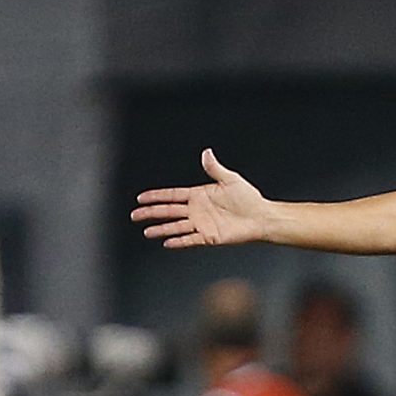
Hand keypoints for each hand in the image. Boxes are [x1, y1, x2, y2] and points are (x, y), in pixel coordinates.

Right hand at [132, 150, 271, 249]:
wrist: (261, 217)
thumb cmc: (249, 198)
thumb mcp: (230, 179)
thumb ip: (215, 168)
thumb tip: (207, 153)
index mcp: (199, 195)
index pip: (172, 195)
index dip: (156, 196)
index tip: (141, 198)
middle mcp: (197, 210)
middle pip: (168, 211)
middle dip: (151, 213)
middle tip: (135, 215)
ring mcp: (201, 224)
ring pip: (176, 226)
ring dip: (161, 229)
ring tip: (147, 232)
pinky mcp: (209, 237)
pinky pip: (190, 239)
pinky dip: (179, 241)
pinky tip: (167, 242)